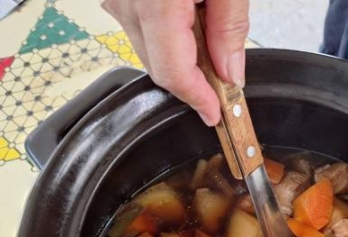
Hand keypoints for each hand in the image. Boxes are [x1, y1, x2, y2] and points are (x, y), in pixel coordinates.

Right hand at [102, 0, 248, 126]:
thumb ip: (229, 28)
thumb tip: (230, 73)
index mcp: (158, 4)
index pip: (175, 74)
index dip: (198, 99)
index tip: (215, 114)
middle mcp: (128, 5)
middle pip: (161, 69)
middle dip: (194, 81)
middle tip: (224, 79)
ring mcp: (117, 1)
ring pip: (149, 52)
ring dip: (180, 55)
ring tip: (207, 24)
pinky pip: (141, 30)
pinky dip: (166, 34)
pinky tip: (188, 14)